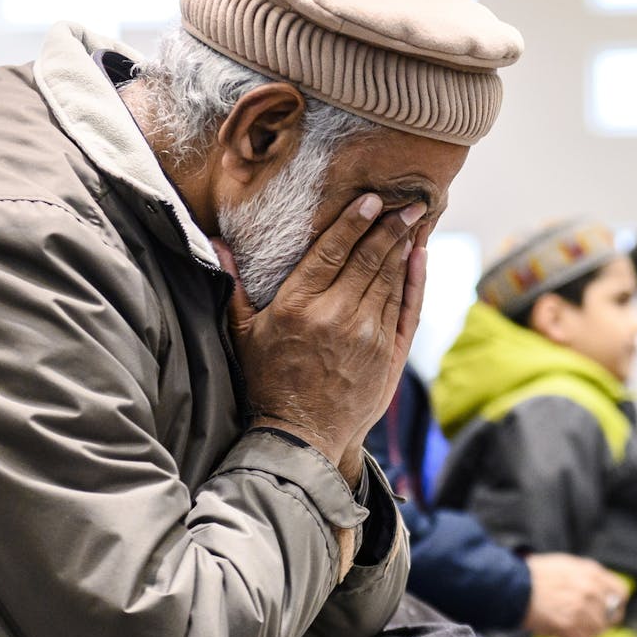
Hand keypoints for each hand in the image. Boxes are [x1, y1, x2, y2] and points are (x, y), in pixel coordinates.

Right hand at [217, 194, 427, 484]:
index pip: (332, 251)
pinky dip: (413, 278)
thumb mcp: (244, 334)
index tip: (372, 199)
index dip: (353, 222)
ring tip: (413, 219)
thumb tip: (218, 243)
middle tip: (407, 201)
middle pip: (367, 258)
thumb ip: (235, 285)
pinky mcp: (388, 353)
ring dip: (403, 245)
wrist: (302, 436)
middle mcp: (336, 315)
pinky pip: (405, 305)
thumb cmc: (268, 381)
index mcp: (298, 306)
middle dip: (389, 226)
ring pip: (389, 278)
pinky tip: (419, 256)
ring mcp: (367, 334)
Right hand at [521, 553, 628, 636]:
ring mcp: (582, 609)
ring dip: (587, 630)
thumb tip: (603, 588)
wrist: (515, 588)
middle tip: (587, 620)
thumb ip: (589, 575)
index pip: (621, 593)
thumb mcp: (567, 564)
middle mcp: (591, 590)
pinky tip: (565, 631)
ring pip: (599, 630)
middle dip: (602, 619)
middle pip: (612, 615)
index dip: (616, 602)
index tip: (609, 608)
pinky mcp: (570, 626)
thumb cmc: (537, 574)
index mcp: (592, 573)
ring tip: (571, 624)